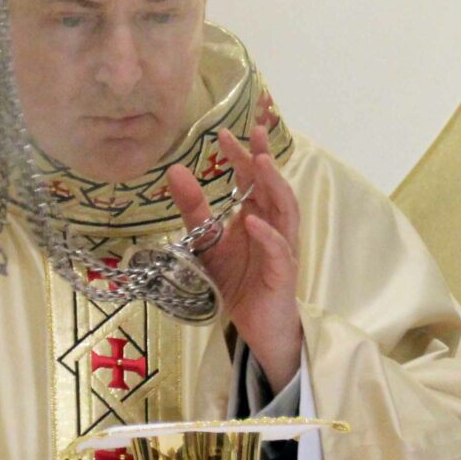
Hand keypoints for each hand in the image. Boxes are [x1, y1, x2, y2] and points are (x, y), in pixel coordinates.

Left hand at [168, 125, 302, 388]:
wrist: (257, 326)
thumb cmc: (238, 282)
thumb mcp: (207, 243)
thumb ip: (194, 210)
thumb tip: (175, 170)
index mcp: (257, 216)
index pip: (252, 180)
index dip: (242, 156)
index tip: (223, 134)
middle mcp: (274, 227)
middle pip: (273, 187)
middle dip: (263, 159)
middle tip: (253, 133)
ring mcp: (282, 249)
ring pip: (285, 212)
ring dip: (274, 187)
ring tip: (261, 164)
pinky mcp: (282, 274)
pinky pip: (278, 251)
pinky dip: (267, 235)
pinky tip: (252, 221)